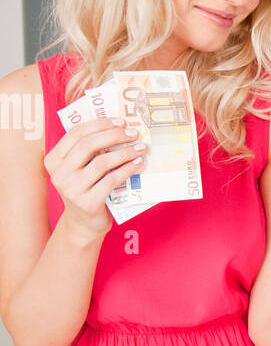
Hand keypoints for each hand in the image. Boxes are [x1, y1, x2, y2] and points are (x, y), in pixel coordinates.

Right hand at [44, 117, 143, 241]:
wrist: (83, 224)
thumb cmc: (85, 190)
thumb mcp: (79, 169)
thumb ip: (88, 151)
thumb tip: (118, 126)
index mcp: (54, 160)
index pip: (75, 133)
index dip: (99, 124)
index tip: (120, 121)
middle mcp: (59, 174)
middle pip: (88, 145)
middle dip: (114, 135)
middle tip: (134, 133)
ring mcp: (72, 190)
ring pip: (102, 162)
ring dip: (125, 152)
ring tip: (141, 148)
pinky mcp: (88, 203)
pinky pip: (111, 180)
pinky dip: (127, 169)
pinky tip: (138, 163)